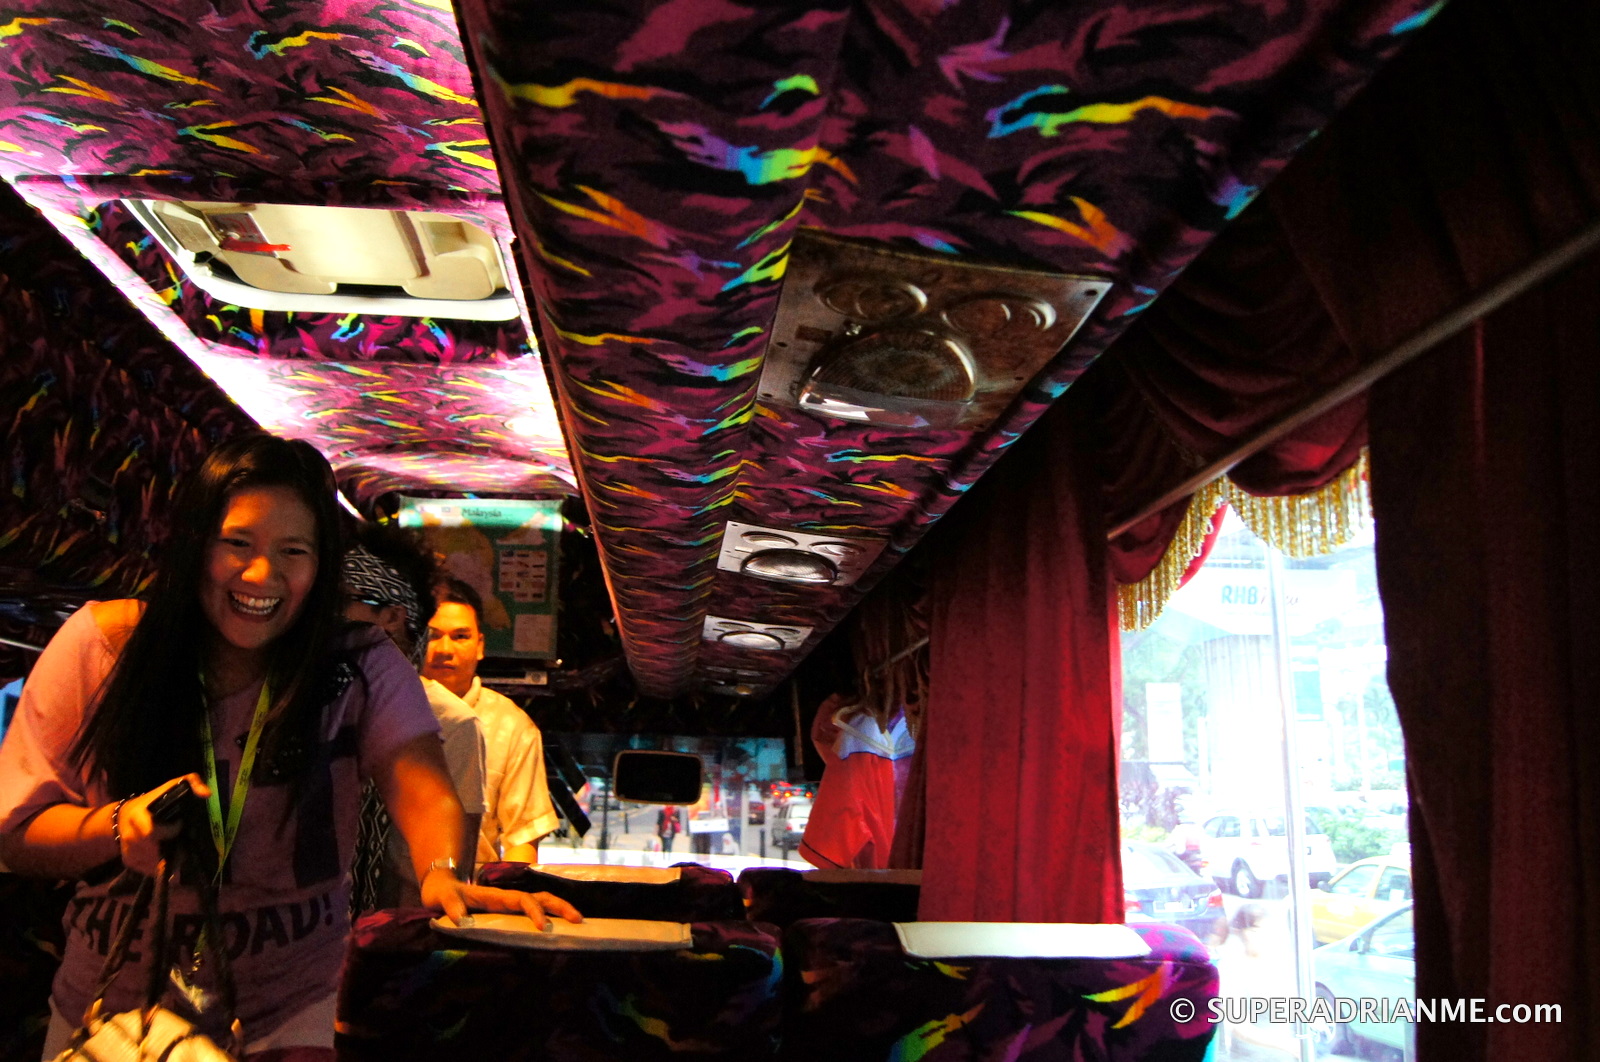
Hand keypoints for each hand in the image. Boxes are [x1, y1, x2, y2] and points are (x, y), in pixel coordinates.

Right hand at [116, 774, 209, 876]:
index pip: (150, 832)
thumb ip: (192, 782)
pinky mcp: (129, 862)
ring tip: (177, 848)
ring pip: (155, 863)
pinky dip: (163, 866)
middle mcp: (130, 836)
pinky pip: (150, 870)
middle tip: (183, 842)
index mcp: (137, 817)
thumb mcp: (171, 785)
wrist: (122, 816)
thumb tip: (207, 794)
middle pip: (156, 851)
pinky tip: (167, 856)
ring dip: (171, 859)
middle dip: (174, 849)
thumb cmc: (152, 800)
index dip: (170, 831)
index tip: (180, 824)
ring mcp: (128, 850)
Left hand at [420, 870, 582, 930]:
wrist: (442, 889)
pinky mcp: (509, 912)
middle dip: (560, 906)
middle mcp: (507, 898)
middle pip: (540, 897)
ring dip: (560, 909)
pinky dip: (551, 916)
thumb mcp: (444, 899)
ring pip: (542, 901)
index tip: (544, 927)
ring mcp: (510, 904)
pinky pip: (534, 912)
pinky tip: (561, 928)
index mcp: (496, 896)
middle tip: (578, 920)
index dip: (534, 911)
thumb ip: (451, 906)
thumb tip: (461, 920)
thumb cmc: (444, 895)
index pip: (522, 900)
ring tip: (577, 922)